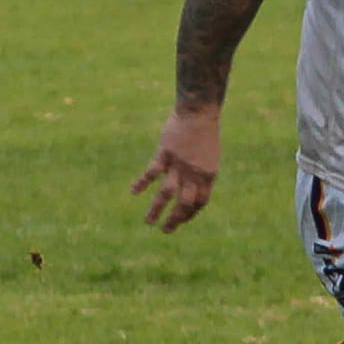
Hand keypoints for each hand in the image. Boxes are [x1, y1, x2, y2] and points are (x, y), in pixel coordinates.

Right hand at [131, 110, 219, 233]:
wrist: (199, 112)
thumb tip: (191, 188)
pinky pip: (152, 172)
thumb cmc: (205, 134)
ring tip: (148, 222)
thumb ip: (201, 173)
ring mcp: (179, 164)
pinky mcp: (165, 153)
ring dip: (156, 210)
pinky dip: (142, 182)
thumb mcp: (209, 156)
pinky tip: (133, 192)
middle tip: (165, 231)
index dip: (190, 214)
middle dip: (175, 220)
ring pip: (166, 193)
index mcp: (208, 175)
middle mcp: (194, 173)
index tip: (181, 220)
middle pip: (185, 203)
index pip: (200, 202)